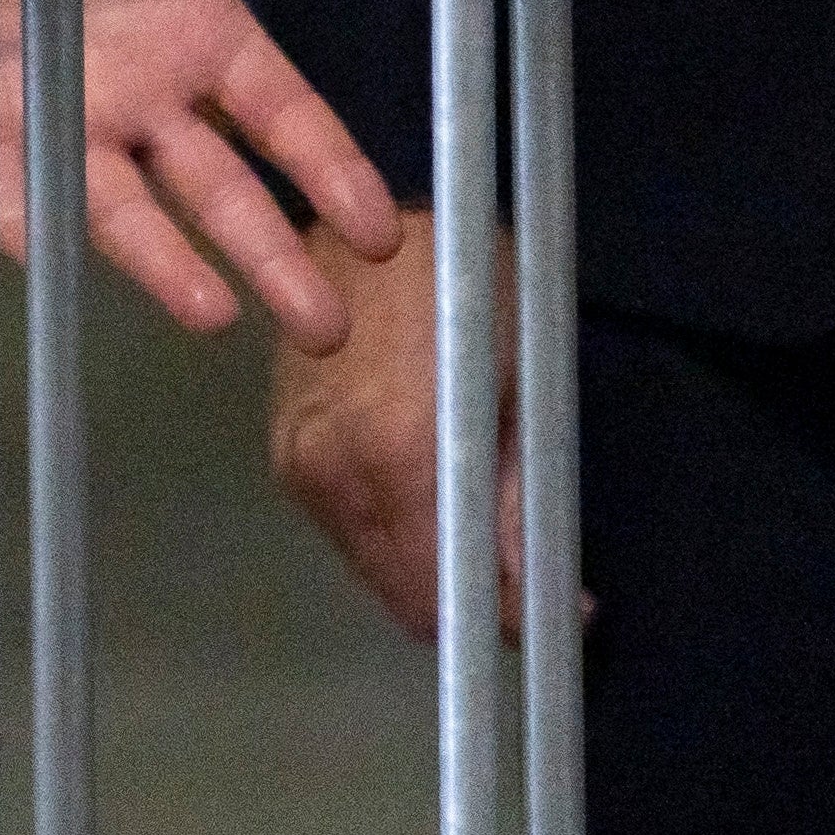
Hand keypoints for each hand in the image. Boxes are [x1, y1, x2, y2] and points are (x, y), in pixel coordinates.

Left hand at [0, 0, 395, 341]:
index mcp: (193, 27)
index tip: (378, 232)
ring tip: (215, 316)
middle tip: (326, 327)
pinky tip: (54, 257)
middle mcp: (138, 88)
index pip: (279, 114)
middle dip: (272, 254)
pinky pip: (6, 184)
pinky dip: (27, 219)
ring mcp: (60, 112)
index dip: (329, 169)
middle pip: (218, 186)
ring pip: (124, 206)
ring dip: (166, 263)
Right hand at [265, 215, 557, 637]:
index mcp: (395, 457)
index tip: (552, 612)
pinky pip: (344, 529)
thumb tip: (552, 604)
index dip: (502, 619)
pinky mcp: (282, 448)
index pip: (442, 597)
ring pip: (369, 567)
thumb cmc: (469, 282)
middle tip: (526, 575)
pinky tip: (429, 501)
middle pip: (401, 594)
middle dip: (467, 602)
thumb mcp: (521, 388)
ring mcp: (296, 462)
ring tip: (484, 530)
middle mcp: (330, 471)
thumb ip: (519, 506)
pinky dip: (392, 538)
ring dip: (427, 571)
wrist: (371, 216)